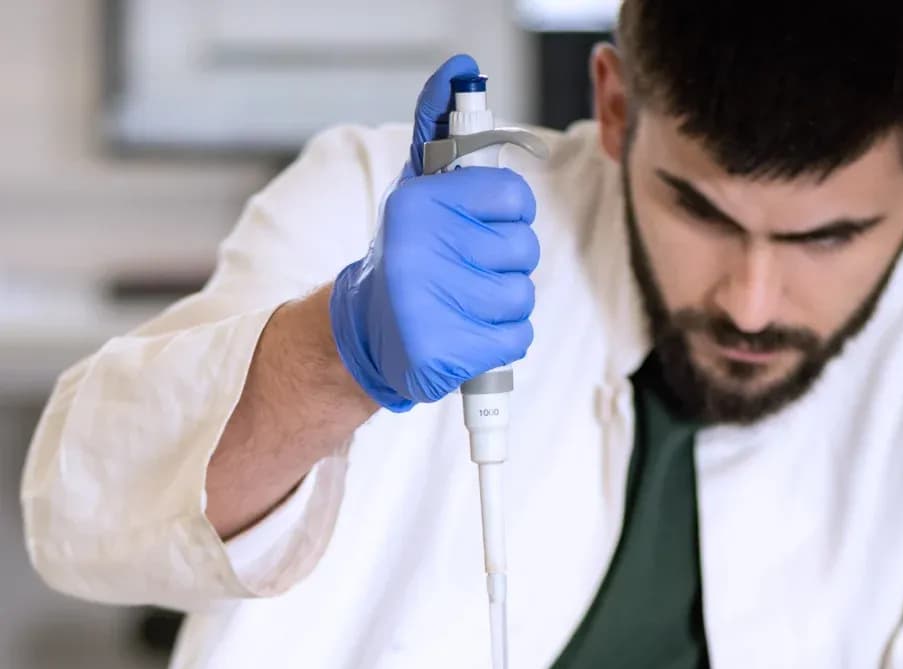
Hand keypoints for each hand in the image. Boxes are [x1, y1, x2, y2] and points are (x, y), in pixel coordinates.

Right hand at [329, 54, 539, 411]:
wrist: (367, 332)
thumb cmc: (407, 254)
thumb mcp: (417, 190)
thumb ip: (438, 129)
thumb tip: (458, 68)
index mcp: (418, 204)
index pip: (514, 198)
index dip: (511, 216)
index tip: (490, 225)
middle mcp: (419, 251)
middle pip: (523, 250)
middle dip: (508, 264)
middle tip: (471, 270)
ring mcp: (429, 305)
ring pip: (522, 297)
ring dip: (506, 306)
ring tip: (469, 304)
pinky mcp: (443, 353)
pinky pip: (516, 339)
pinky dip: (503, 341)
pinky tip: (470, 334)